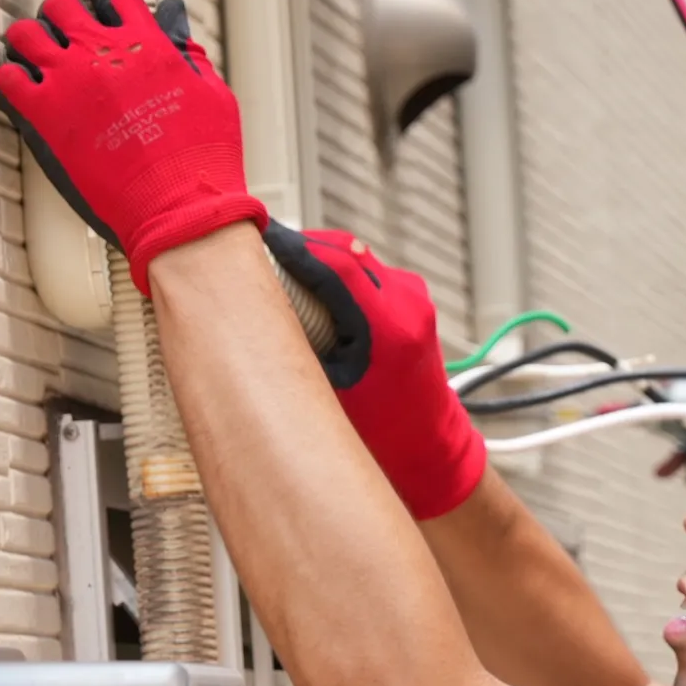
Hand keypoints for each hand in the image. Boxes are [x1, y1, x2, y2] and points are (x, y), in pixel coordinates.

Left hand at [0, 0, 266, 294]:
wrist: (181, 215)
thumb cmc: (204, 160)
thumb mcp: (210, 93)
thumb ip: (185, 48)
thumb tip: (171, 11)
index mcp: (147, 41)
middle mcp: (104, 50)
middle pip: (60, 3)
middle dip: (61, 20)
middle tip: (66, 47)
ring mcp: (70, 81)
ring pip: (25, 33)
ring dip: (30, 44)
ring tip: (39, 67)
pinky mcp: (44, 118)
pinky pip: (7, 78)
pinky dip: (11, 80)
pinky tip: (21, 94)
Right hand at [264, 223, 484, 519]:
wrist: (429, 445)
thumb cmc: (380, 433)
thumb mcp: (332, 391)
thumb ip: (305, 345)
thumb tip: (256, 310)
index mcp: (391, 328)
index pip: (336, 265)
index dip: (293, 248)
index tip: (257, 241)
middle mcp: (409, 303)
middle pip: (344, 252)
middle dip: (301, 250)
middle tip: (259, 256)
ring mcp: (415, 296)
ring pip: (354, 256)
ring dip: (319, 260)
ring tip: (282, 274)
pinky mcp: (413, 296)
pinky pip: (366, 270)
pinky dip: (338, 274)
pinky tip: (314, 292)